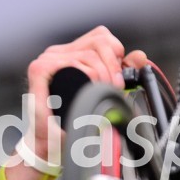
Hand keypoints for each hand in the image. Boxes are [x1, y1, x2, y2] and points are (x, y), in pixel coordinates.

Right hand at [26, 26, 147, 158]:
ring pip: (89, 55)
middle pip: (99, 41)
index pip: (102, 37)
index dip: (117, 55)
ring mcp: (49, 59)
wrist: (49, 143)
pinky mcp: (39, 69)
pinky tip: (84, 93)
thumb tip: (140, 56)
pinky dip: (83, 79)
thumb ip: (121, 72)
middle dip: (113, 67)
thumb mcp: (103, 91)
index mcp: (74, 52)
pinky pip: (71, 65)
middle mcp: (60, 51)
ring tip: (99, 94)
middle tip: (114, 88)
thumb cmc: (73, 118)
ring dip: (101, 77)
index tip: (119, 79)